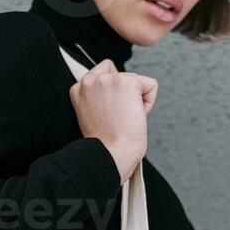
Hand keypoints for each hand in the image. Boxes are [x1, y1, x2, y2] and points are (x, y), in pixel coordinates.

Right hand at [69, 59, 158, 183]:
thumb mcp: (90, 115)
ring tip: (124, 120)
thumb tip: (115, 92)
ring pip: (135, 80)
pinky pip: (151, 85)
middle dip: (123, 95)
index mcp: (78, 88)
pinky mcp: (128, 82)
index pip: (102, 75)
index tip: (107, 117)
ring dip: (135, 100)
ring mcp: (109, 79)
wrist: (110, 155)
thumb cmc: (103, 144)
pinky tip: (135, 116)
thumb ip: (97, 97)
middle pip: (119, 73)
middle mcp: (90, 79)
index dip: (111, 96)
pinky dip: (149, 102)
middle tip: (116, 119)